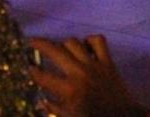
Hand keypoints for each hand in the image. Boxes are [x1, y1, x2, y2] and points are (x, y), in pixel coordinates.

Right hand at [29, 36, 145, 116]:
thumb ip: (53, 107)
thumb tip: (41, 99)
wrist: (122, 116)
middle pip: (56, 51)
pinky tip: (84, 46)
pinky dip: (89, 40)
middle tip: (32, 41)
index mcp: (68, 90)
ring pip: (74, 42)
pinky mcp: (108, 61)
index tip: (27, 67)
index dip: (32, 71)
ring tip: (59, 48)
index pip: (43, 76)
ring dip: (64, 44)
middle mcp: (80, 73)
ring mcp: (95, 64)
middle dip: (40, 44)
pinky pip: (98, 41)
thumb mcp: (69, 116)